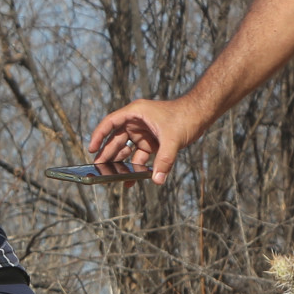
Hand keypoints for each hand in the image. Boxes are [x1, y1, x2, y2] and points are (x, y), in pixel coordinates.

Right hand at [85, 98, 200, 184]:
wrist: (201, 114)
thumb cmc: (185, 116)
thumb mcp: (173, 138)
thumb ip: (164, 160)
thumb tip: (157, 180)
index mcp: (136, 113)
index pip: (110, 123)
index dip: (99, 135)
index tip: (91, 149)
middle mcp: (136, 122)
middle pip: (116, 139)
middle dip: (108, 153)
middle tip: (99, 168)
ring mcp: (144, 132)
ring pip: (127, 149)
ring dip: (121, 162)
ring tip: (112, 175)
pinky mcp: (152, 141)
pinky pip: (140, 156)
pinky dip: (137, 166)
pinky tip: (133, 178)